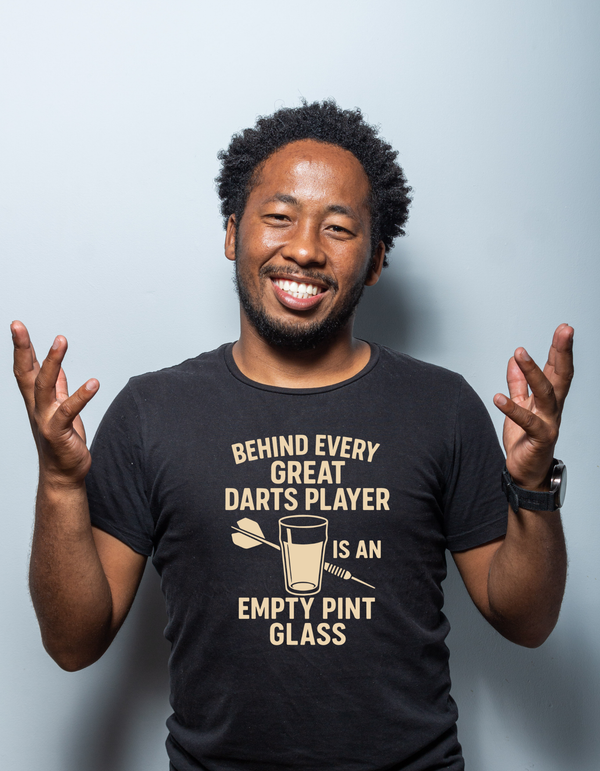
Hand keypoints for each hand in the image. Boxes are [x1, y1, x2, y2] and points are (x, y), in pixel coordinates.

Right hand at [11, 320, 98, 485]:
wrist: (63, 474)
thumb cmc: (62, 440)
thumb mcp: (59, 408)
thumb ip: (57, 388)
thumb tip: (57, 369)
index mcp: (37, 400)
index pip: (26, 368)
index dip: (22, 347)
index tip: (17, 326)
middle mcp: (37, 407)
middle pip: (26, 373)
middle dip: (22, 348)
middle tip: (18, 326)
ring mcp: (45, 419)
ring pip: (44, 386)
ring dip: (51, 362)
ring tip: (60, 341)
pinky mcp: (59, 432)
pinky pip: (69, 411)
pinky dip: (80, 396)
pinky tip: (93, 383)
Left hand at [493, 323, 573, 489]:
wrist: (526, 472)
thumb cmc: (525, 440)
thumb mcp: (520, 406)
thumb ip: (518, 384)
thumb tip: (514, 360)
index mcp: (550, 399)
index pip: (557, 369)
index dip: (559, 349)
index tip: (564, 328)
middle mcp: (554, 408)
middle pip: (562, 375)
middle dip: (562, 351)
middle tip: (565, 330)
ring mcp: (549, 423)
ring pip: (546, 393)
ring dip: (533, 372)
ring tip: (520, 353)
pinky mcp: (540, 438)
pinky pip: (527, 421)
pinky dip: (512, 409)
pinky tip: (498, 397)